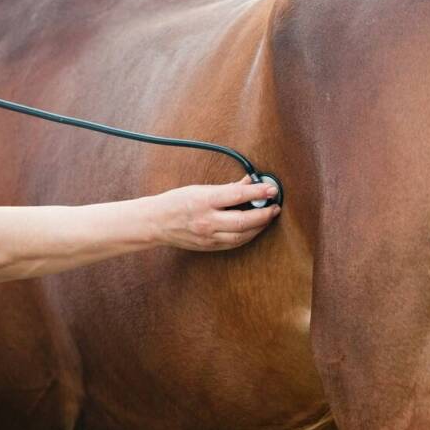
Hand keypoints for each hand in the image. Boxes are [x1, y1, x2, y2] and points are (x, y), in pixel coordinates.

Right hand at [149, 177, 280, 250]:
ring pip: (242, 236)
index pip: (236, 196)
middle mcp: (206, 221)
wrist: (155, 223)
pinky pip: (234, 244)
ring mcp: (208, 237)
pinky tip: (255, 228)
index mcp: (204, 201)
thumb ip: (227, 187)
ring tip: (269, 216)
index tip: (272, 188)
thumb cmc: (176, 202)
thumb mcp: (199, 188)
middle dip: (264, 214)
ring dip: (259, 227)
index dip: (258, 192)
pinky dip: (248, 236)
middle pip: (243, 221)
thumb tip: (249, 182)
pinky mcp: (209, 247)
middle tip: (275, 206)